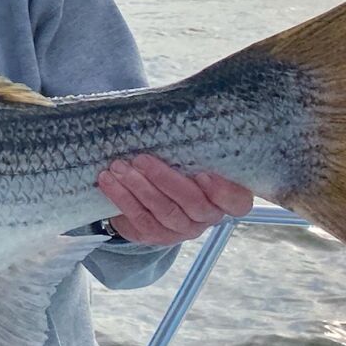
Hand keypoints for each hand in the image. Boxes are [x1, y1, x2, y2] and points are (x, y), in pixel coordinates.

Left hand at [96, 154, 252, 244]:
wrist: (145, 191)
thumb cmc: (173, 162)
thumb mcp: (186, 152)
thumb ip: (189, 143)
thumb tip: (176, 110)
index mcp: (225, 196)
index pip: (236, 201)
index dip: (222, 191)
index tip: (203, 174)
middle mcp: (207, 215)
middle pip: (194, 204)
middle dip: (166, 180)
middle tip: (141, 158)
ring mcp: (183, 229)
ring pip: (166, 212)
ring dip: (139, 187)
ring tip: (119, 167)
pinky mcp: (156, 235)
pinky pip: (141, 219)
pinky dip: (123, 198)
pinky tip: (109, 181)